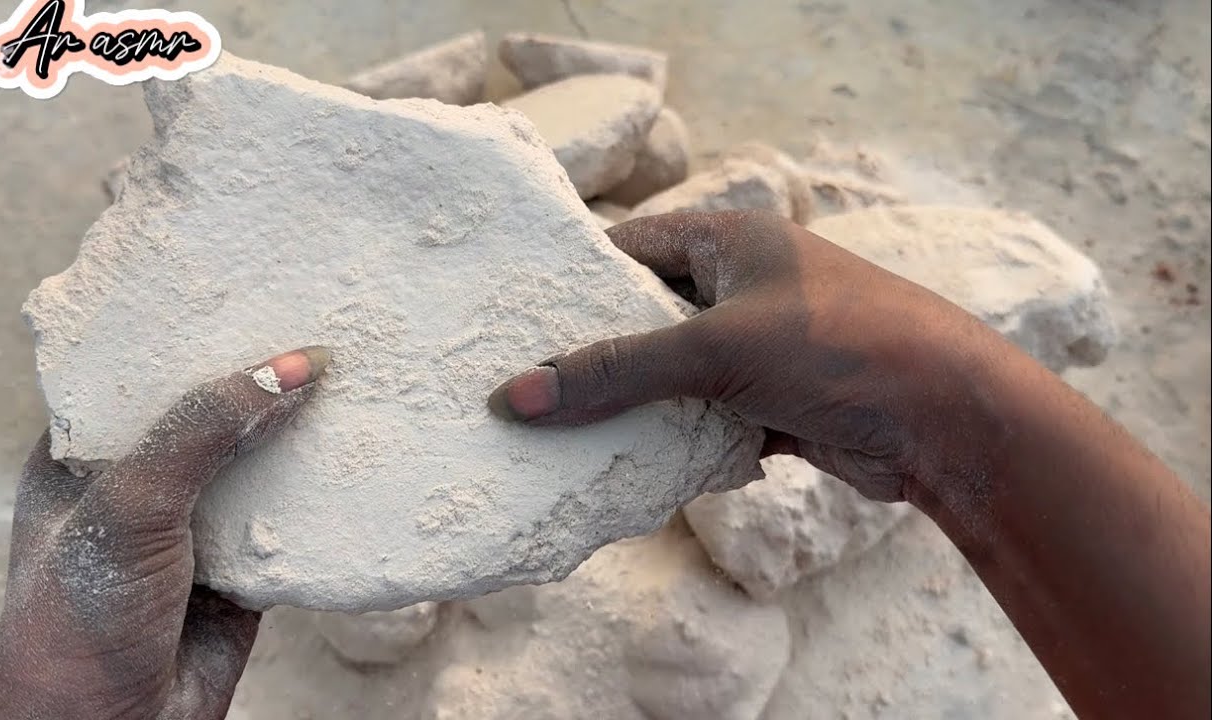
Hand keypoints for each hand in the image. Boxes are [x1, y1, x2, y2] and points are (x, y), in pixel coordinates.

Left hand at [0, 347, 329, 719]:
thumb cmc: (81, 619)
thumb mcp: (129, 504)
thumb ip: (201, 430)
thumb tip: (292, 366)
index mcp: (84, 454)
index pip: (141, 372)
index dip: (193, 331)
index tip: (251, 286)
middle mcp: (142, 482)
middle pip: (212, 411)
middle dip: (261, 375)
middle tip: (320, 316)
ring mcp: (196, 524)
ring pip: (259, 461)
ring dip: (301, 430)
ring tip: (355, 370)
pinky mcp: (246, 566)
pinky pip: (293, 516)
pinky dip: (324, 491)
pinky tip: (359, 451)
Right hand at [488, 209, 1014, 504]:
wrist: (952, 424)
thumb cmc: (841, 351)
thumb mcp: (716, 351)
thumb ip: (616, 372)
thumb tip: (516, 396)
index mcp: (732, 241)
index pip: (630, 248)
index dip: (574, 280)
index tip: (513, 319)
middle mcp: (746, 287)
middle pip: (648, 318)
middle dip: (600, 358)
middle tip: (527, 391)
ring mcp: (764, 349)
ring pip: (677, 378)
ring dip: (639, 410)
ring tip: (565, 438)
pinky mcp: (779, 405)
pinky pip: (709, 422)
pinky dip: (683, 445)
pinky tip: (642, 472)